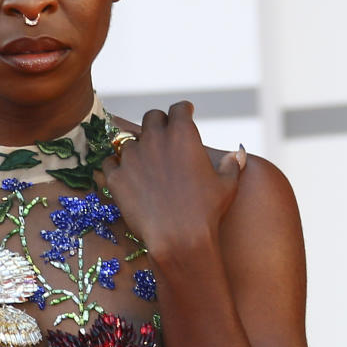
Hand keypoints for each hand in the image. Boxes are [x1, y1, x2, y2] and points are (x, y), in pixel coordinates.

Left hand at [100, 100, 245, 264]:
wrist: (178, 238)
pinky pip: (109, 163)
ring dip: (135, 147)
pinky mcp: (116, 177)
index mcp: (183, 134)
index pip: (179, 108)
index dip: (183, 110)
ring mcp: (132, 157)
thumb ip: (231, 164)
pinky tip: (122, 174)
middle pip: (151, 118)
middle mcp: (155, 138)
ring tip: (141, 161)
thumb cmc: (206, 212)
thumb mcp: (227, 185)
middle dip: (158, 123)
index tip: (184, 113)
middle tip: (162, 135)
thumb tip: (237, 154)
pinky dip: (115, 166)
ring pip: (127, 140)